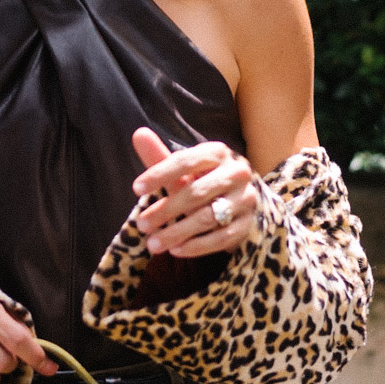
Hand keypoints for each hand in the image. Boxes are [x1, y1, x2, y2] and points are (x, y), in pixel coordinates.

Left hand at [130, 128, 258, 259]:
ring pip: (208, 217)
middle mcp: (236, 173)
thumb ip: (160, 156)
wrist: (239, 202)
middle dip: (166, 210)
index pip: (186, 161)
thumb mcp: (183, 169)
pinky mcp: (248, 225)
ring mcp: (246, 199)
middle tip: (141, 224)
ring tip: (152, 244)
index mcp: (218, 153)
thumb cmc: (203, 181)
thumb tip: (138, 133)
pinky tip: (176, 250)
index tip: (136, 188)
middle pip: (196, 192)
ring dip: (177, 232)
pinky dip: (196, 246)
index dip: (160, 174)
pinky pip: (221, 238)